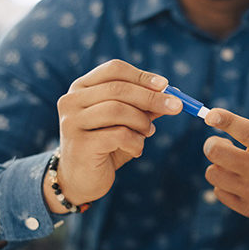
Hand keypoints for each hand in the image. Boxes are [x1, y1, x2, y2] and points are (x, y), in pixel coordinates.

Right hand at [44, 59, 182, 212]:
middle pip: (118, 89)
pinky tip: (136, 149)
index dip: (142, 76)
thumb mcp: (126, 122)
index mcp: (81, 88)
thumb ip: (143, 107)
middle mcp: (72, 101)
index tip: (166, 85)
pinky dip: (135, 141)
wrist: (81, 180)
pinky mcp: (80, 144)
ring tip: (148, 133)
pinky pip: (118, 134)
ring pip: (117, 109)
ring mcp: (72, 122)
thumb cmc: (105, 146)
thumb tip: (172, 94)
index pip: (114, 69)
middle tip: (176, 106)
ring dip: (141, 122)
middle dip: (151, 97)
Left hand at [202, 73, 248, 223]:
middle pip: (219, 154)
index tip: (211, 114)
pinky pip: (220, 193)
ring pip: (214, 174)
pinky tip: (237, 178)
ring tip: (231, 161)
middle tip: (220, 142)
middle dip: (213, 143)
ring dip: (217, 165)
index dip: (226, 121)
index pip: (246, 132)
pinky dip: (223, 184)